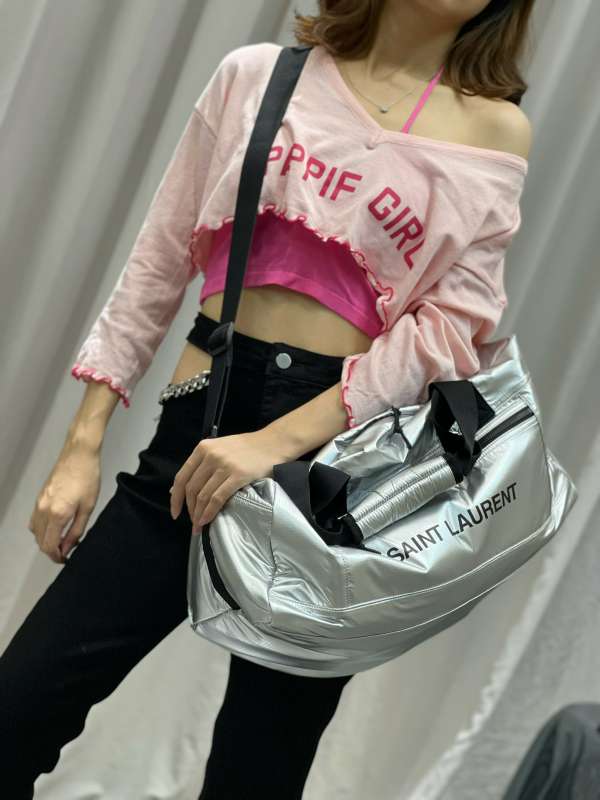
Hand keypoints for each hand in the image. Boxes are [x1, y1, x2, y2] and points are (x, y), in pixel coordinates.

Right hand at [28, 440, 100, 562]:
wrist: (79, 454)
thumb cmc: (88, 477)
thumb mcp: (87, 507)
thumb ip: (76, 530)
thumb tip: (68, 547)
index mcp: (57, 514)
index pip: (48, 546)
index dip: (56, 557)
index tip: (66, 559)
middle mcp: (43, 510)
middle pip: (40, 541)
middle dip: (52, 550)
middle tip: (67, 550)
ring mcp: (39, 503)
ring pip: (35, 531)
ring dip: (46, 539)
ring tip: (63, 538)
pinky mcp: (39, 497)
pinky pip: (34, 519)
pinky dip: (42, 528)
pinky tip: (55, 525)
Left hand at [169, 429, 292, 533]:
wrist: (273, 442)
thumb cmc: (247, 448)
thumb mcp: (219, 449)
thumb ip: (199, 466)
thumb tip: (176, 489)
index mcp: (203, 448)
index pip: (182, 477)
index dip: (176, 498)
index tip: (175, 512)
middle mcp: (211, 455)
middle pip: (192, 489)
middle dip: (190, 509)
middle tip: (192, 523)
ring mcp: (224, 465)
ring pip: (203, 495)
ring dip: (199, 514)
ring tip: (199, 526)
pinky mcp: (238, 475)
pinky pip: (218, 498)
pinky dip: (210, 512)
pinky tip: (208, 520)